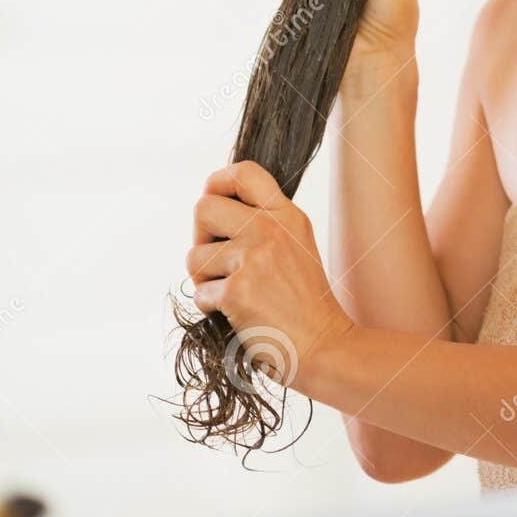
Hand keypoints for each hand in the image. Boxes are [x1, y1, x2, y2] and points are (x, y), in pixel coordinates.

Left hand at [187, 159, 355, 390]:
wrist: (323, 345)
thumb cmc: (304, 303)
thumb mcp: (297, 246)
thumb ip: (264, 224)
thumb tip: (211, 209)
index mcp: (287, 214)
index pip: (244, 172)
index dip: (217, 183)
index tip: (213, 203)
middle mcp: (271, 228)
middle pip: (203, 207)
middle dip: (199, 238)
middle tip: (217, 262)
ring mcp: (255, 258)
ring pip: (193, 256)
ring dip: (204, 280)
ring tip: (233, 294)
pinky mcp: (239, 290)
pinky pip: (200, 293)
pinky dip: (210, 309)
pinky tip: (237, 315)